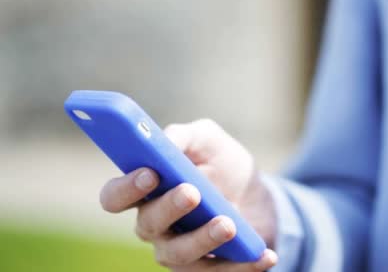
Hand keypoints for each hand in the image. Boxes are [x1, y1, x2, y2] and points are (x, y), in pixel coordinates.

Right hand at [99, 119, 277, 270]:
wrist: (255, 193)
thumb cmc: (221, 164)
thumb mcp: (206, 139)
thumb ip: (183, 136)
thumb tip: (164, 141)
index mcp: (145, 191)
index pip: (115, 196)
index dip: (127, 187)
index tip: (150, 173)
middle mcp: (154, 224)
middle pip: (147, 224)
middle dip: (169, 208)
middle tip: (193, 192)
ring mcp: (179, 249)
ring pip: (179, 254)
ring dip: (204, 239)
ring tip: (229, 223)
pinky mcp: (208, 268)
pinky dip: (244, 265)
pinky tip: (265, 254)